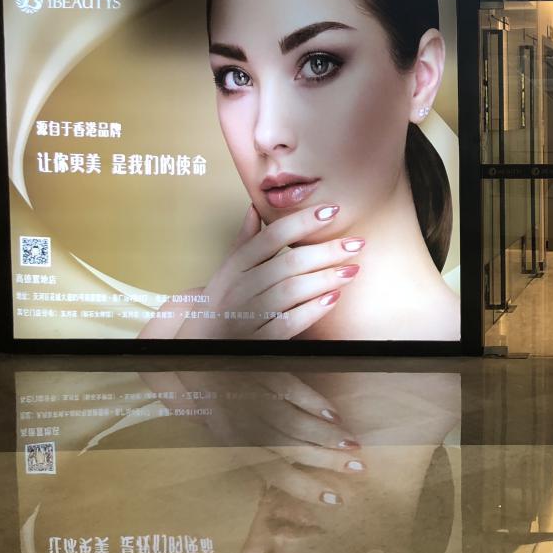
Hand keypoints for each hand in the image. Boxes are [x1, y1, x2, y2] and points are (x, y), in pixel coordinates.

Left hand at [141, 370, 366, 506]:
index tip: (333, 497)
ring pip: (292, 421)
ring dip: (326, 434)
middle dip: (325, 459)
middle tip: (357, 467)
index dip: (303, 485)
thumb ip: (247, 445)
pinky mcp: (258, 368)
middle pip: (289, 446)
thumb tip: (279, 468)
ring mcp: (251, 395)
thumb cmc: (197, 396)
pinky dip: (313, 402)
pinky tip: (334, 414)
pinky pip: (288, 388)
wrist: (178, 353)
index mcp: (231, 440)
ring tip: (354, 444)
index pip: (272, 470)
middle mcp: (242, 422)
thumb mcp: (217, 425)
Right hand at [144, 203, 362, 338]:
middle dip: (326, 251)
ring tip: (353, 269)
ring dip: (326, 278)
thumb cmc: (220, 302)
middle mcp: (239, 289)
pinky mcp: (257, 342)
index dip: (302, 221)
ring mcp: (246, 316)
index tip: (332, 209)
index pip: (271, 236)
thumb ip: (245, 241)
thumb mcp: (226, 270)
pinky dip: (312, 310)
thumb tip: (255, 207)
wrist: (196, 345)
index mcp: (234, 266)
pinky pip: (288, 324)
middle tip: (357, 243)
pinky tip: (333, 298)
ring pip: (290, 292)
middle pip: (287, 263)